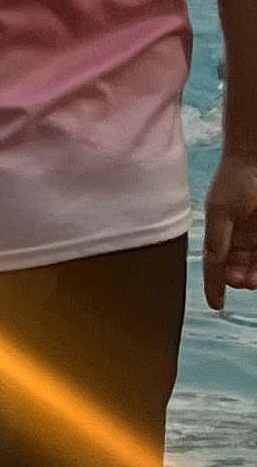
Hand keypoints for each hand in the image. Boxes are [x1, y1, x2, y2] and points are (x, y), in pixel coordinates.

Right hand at [206, 152, 256, 310]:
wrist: (256, 161)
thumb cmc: (235, 179)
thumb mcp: (220, 210)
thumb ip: (217, 236)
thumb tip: (214, 262)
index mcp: (220, 234)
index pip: (214, 265)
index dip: (214, 286)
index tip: (216, 305)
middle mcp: (238, 239)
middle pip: (237, 270)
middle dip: (238, 280)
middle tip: (241, 281)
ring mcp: (256, 238)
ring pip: (254, 267)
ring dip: (253, 278)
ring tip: (252, 280)